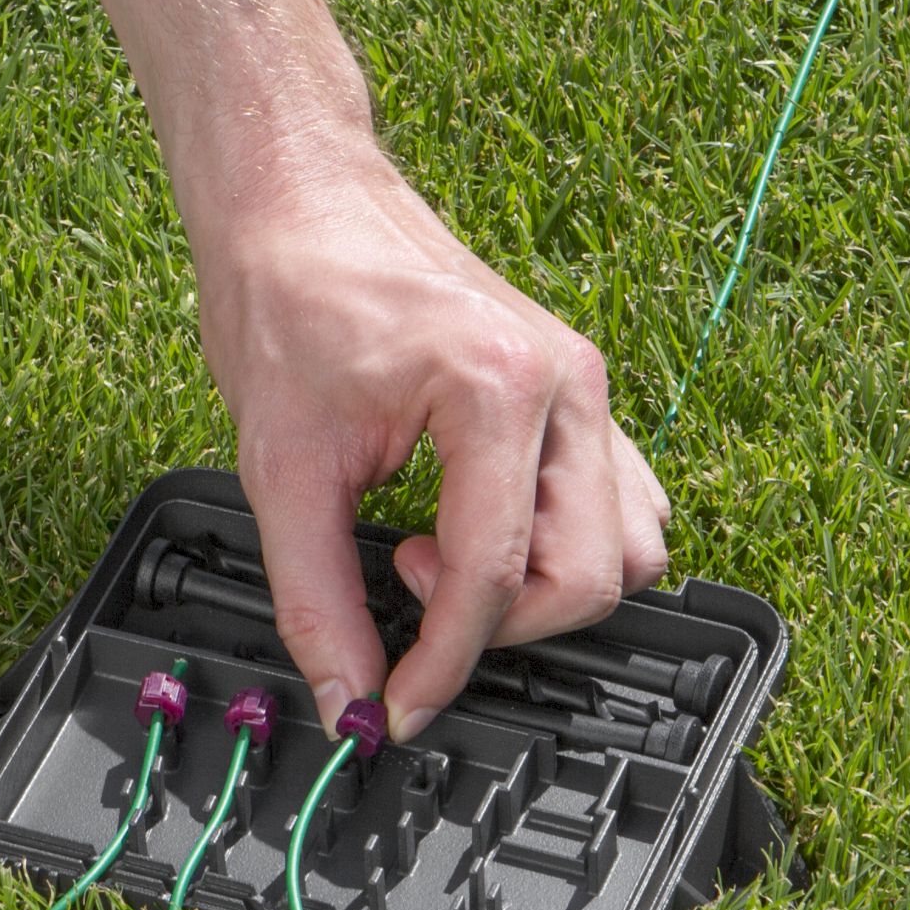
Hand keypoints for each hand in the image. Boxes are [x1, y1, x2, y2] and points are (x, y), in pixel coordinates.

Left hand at [193, 144, 671, 743]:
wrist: (300, 200)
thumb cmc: (288, 298)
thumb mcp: (281, 467)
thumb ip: (318, 597)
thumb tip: (349, 694)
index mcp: (496, 389)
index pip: (498, 576)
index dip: (441, 666)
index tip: (395, 709)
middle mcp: (567, 387)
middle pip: (588, 578)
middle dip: (500, 627)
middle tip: (407, 587)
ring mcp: (588, 387)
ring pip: (629, 550)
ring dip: (545, 589)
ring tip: (444, 552)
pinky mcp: (582, 394)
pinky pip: (624, 505)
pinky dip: (569, 548)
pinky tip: (483, 529)